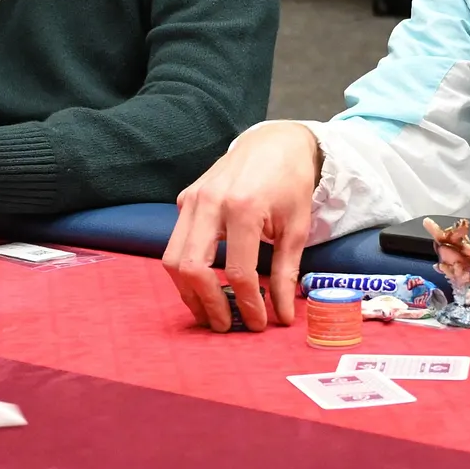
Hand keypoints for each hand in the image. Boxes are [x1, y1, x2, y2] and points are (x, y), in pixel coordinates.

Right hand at [162, 122, 320, 333]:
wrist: (273, 143)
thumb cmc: (290, 183)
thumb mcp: (296, 228)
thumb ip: (285, 273)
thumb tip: (281, 315)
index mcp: (243, 208)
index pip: (238, 272)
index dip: (248, 305)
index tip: (257, 323)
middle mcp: (210, 203)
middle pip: (192, 267)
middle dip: (207, 304)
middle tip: (225, 325)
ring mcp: (191, 199)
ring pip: (172, 258)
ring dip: (188, 291)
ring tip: (210, 310)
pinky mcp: (184, 199)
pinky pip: (175, 242)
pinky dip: (186, 268)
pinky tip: (206, 281)